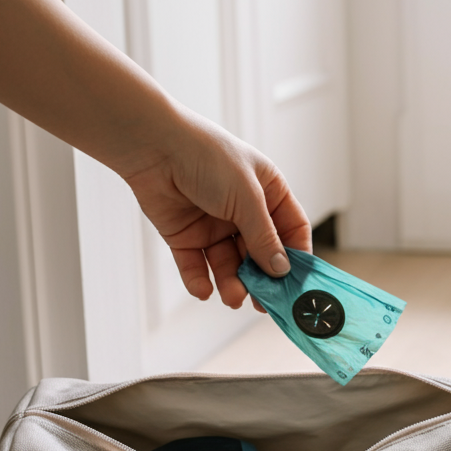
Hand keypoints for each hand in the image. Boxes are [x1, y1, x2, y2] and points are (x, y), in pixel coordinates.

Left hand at [122, 116, 311, 309]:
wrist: (153, 147)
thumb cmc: (207, 157)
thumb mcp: (247, 198)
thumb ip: (264, 237)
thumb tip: (281, 270)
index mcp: (268, 192)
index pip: (291, 230)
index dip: (296, 256)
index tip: (297, 284)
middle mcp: (244, 211)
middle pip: (260, 253)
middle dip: (262, 278)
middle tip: (264, 303)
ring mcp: (214, 224)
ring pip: (229, 263)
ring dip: (232, 282)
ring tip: (232, 297)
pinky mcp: (185, 235)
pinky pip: (195, 265)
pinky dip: (199, 280)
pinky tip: (204, 290)